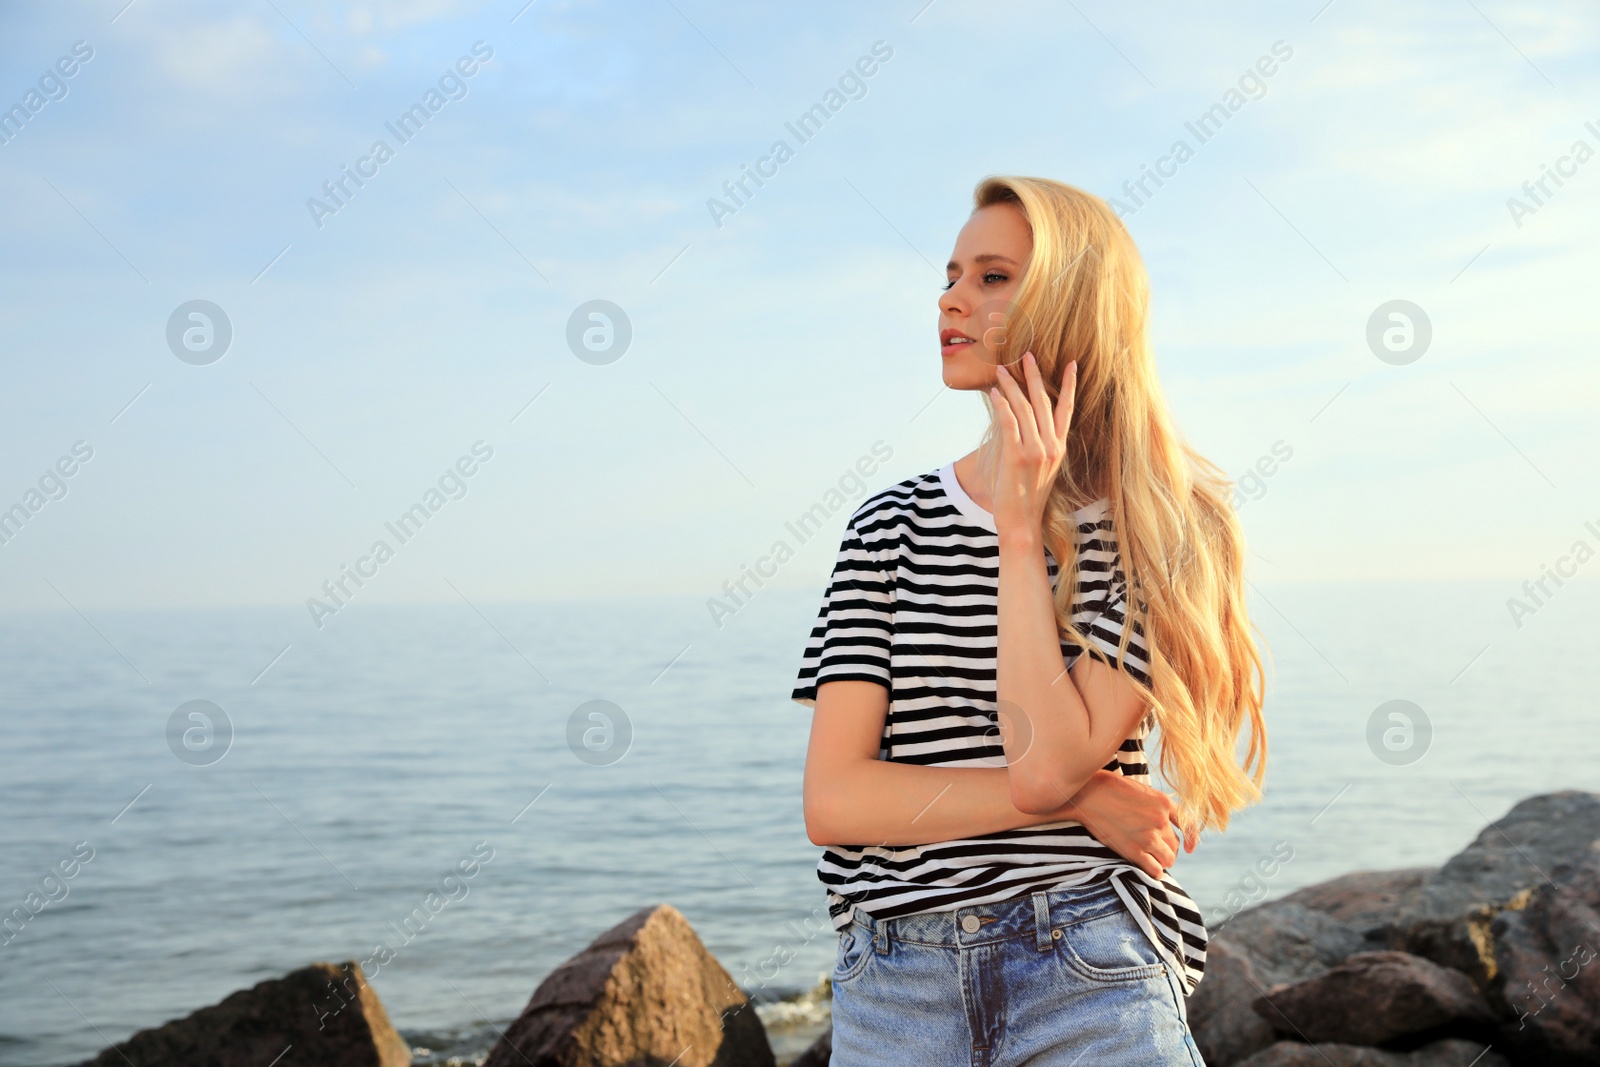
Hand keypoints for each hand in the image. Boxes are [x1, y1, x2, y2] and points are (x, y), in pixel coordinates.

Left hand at [989, 352, 1075, 540]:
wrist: (1022, 523)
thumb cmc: (1026, 497)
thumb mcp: (1040, 468)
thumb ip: (1037, 444)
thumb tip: (1023, 422)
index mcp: (1059, 447)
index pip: (1067, 409)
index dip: (1069, 384)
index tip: (1072, 363)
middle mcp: (1052, 446)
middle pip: (1044, 402)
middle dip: (1035, 376)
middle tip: (1027, 355)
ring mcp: (1036, 450)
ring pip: (1024, 408)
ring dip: (1012, 386)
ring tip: (1002, 370)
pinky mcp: (1017, 456)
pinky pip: (1009, 422)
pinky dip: (1001, 404)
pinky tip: (994, 393)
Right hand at [1066, 770, 1188, 879]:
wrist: (1088, 794)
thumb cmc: (1110, 788)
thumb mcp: (1141, 790)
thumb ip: (1156, 806)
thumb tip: (1163, 823)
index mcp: (1164, 803)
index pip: (1189, 825)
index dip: (1191, 839)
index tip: (1189, 848)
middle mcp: (1160, 821)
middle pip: (1175, 845)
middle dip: (1167, 848)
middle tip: (1154, 848)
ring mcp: (1148, 837)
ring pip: (1168, 859)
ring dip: (1161, 861)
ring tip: (1151, 859)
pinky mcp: (1134, 851)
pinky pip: (1155, 870)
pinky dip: (1154, 872)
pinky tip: (1147, 868)